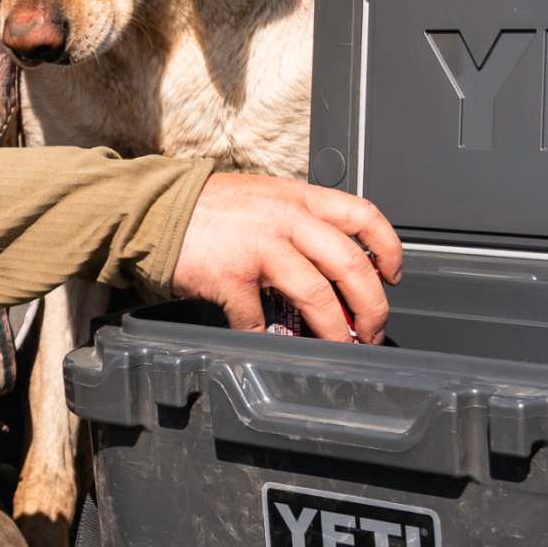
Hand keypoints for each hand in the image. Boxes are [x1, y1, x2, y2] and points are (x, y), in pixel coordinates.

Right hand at [172, 173, 402, 342]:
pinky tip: (268, 343)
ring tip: (339, 348)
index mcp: (300, 198)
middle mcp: (286, 219)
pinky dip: (266, 337)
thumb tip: (336, 265)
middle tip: (371, 330)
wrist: (154, 210)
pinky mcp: (231, 277)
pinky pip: (257, 318)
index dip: (389, 250)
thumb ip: (301, 222)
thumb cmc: (210, 209)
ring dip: (335, 331)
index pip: (363, 216)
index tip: (393, 277)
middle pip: (350, 264)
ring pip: (317, 295)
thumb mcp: (267, 198)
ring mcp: (259, 248)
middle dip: (371, 306)